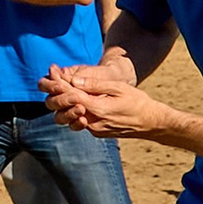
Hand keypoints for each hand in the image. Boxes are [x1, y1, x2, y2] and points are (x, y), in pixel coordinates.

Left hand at [42, 57, 173, 144]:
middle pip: (63, 110)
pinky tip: (74, 98)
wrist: (151, 123)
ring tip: (61, 88)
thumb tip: (74, 80)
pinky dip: (73, 109)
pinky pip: (79, 121)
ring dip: (63, 104)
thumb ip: (95, 84)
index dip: (58, 83)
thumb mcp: (118, 88)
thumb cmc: (137, 102)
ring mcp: (94, 129)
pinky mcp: (97, 132)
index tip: (51, 71)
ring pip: (68, 118)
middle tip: (51, 80)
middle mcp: (93, 122)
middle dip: (55, 95)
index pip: (70, 96)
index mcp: (98, 109)